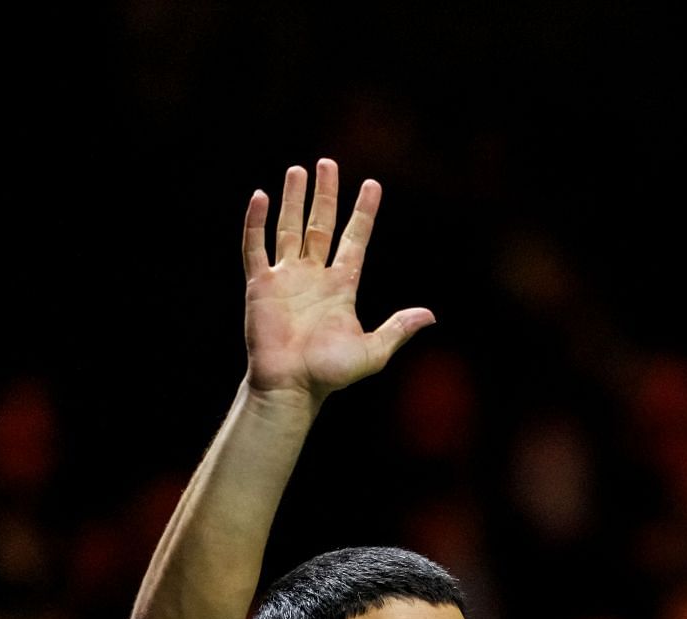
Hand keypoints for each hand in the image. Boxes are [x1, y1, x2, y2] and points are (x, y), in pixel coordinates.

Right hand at [241, 160, 434, 399]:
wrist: (291, 387)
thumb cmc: (330, 373)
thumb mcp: (373, 351)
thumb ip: (398, 329)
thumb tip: (430, 316)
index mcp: (342, 286)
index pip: (355, 240)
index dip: (364, 213)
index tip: (372, 186)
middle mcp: (314, 276)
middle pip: (321, 225)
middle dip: (326, 195)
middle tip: (328, 163)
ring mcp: (286, 278)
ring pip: (289, 228)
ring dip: (294, 199)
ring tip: (299, 170)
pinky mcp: (260, 285)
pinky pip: (256, 247)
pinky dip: (257, 222)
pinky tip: (262, 196)